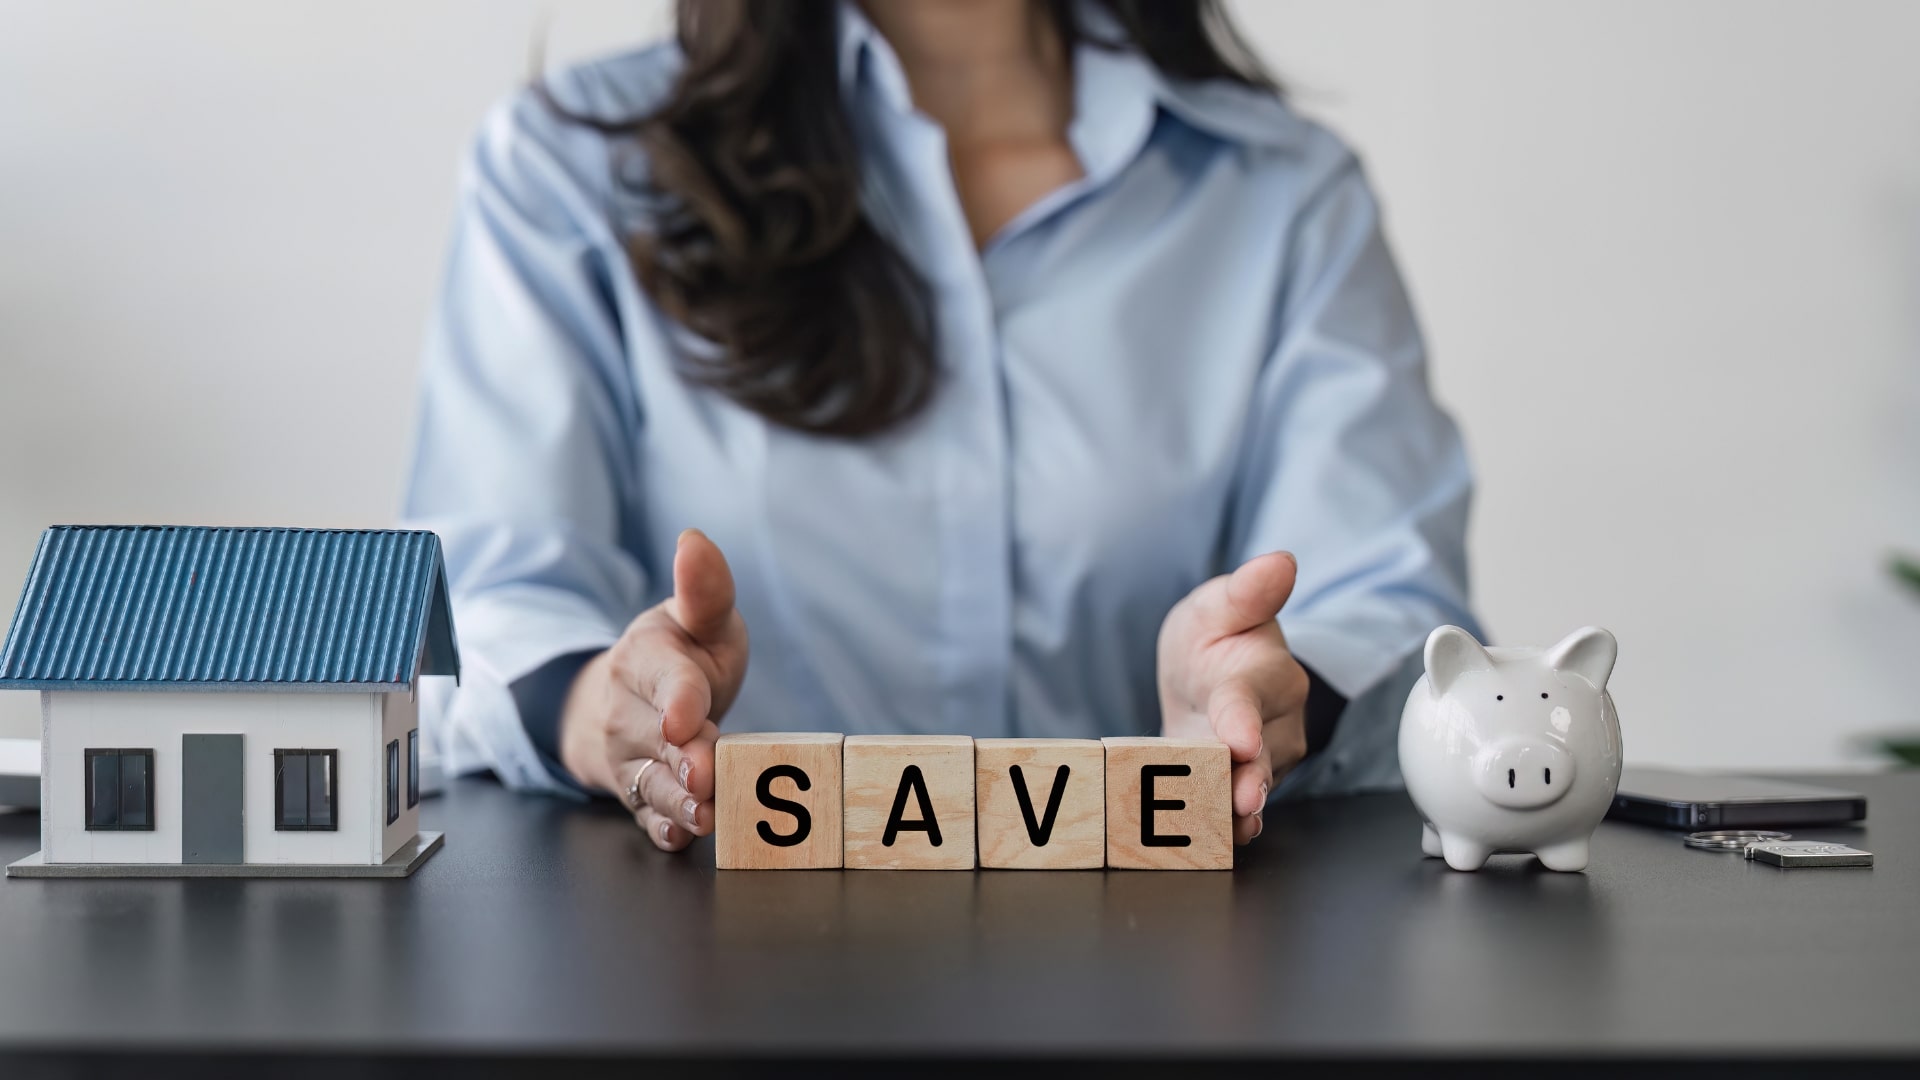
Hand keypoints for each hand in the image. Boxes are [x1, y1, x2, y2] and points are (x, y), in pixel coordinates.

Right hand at [558, 529, 748, 850]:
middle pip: (657, 738)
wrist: (629, 699)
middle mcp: (628, 709)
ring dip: (676, 802)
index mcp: (647, 658)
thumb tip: (694, 541)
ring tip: (704, 815)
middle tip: (706, 774)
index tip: (685, 718)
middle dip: (684, 758)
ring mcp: (628, 755)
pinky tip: (680, 838)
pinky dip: (660, 829)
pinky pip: (642, 815)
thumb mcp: (696, 618)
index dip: (677, 699)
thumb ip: (705, 589)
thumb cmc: (680, 655)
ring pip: (650, 781)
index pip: (664, 678)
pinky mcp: (633, 792)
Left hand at [1155, 551, 1309, 844]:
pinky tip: (1220, 843)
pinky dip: (1228, 830)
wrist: (1210, 676)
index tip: (1238, 739)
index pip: (1251, 697)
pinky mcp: (1246, 786)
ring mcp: (1265, 760)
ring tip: (1227, 829)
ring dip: (1237, 810)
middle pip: (1261, 756)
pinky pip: (1240, 811)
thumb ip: (1246, 590)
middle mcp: (1275, 723)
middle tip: (1240, 802)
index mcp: (1263, 674)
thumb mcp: (1221, 605)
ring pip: (1254, 788)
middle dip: (1249, 780)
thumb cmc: (1217, 638)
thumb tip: (1279, 561)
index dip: (1243, 719)